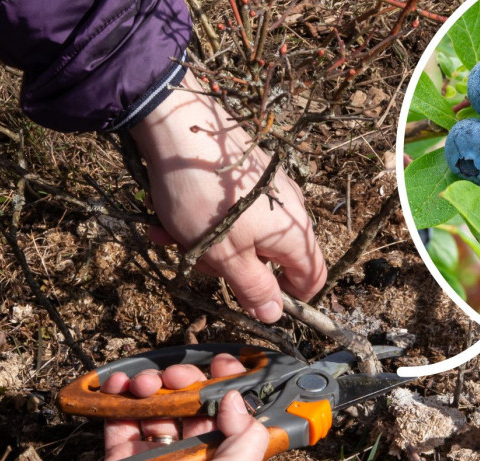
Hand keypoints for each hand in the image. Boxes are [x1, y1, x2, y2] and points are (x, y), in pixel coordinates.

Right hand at [100, 355, 269, 460]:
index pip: (231, 413)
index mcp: (222, 459)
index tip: (221, 364)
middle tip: (174, 377)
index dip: (227, 386)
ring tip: (141, 385)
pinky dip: (120, 394)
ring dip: (150, 384)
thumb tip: (237, 399)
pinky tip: (119, 386)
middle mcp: (192, 451)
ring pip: (158, 402)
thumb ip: (245, 440)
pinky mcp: (124, 449)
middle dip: (184, 381)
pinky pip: (123, 413)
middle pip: (192, 401)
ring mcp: (156, 449)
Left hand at [129, 71, 326, 322]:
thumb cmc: (205, 196)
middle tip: (197, 261)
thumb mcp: (225, 255)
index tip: (251, 300)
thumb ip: (253, 288)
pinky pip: (230, 212)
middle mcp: (289, 211)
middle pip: (270, 260)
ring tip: (171, 233)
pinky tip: (168, 214)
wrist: (179, 125)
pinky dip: (203, 220)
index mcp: (294, 235)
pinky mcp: (246, 176)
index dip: (288, 299)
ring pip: (243, 237)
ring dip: (207, 244)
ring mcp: (268, 191)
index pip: (311, 280)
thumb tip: (274, 316)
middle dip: (231, 268)